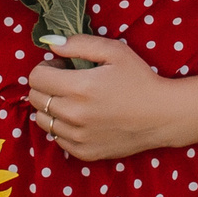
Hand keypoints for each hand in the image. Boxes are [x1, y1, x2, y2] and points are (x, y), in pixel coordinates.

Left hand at [25, 34, 182, 161]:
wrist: (163, 116)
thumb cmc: (140, 79)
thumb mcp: (114, 51)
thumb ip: (79, 44)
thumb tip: (50, 44)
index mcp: (79, 87)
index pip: (35, 78)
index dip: (46, 67)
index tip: (62, 65)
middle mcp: (74, 115)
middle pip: (35, 99)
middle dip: (45, 86)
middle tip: (67, 81)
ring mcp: (78, 137)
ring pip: (43, 120)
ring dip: (51, 107)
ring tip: (73, 100)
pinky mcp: (85, 152)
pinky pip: (57, 138)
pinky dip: (63, 127)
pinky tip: (82, 118)